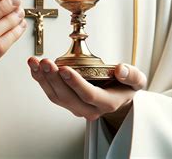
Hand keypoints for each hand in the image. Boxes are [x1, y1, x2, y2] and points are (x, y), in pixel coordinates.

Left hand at [27, 58, 146, 129]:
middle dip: (54, 79)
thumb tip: (121, 69)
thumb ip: (131, 75)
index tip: (64, 69)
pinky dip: (41, 79)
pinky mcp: (67, 102)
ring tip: (35, 62)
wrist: (118, 98)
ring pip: (56, 97)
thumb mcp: (137, 80)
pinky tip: (34, 67)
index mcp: (107, 103)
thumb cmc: (125, 87)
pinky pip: (51, 93)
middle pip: (68, 98)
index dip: (75, 83)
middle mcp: (89, 109)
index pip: (89, 95)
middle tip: (46, 63)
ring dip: (43, 79)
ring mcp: (76, 108)